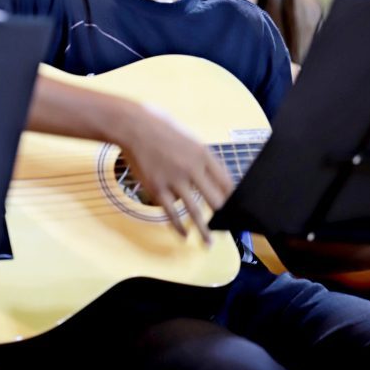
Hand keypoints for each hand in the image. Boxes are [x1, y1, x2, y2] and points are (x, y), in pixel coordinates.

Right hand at [117, 104, 233, 243]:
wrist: (134, 127)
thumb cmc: (162, 128)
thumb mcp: (190, 138)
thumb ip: (202, 157)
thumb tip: (215, 174)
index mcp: (204, 154)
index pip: (227, 183)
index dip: (233, 199)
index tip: (235, 210)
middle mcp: (192, 169)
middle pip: (216, 200)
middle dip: (223, 217)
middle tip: (227, 229)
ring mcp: (175, 180)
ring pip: (195, 212)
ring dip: (204, 231)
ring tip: (208, 243)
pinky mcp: (157, 188)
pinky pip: (171, 213)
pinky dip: (178, 227)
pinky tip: (183, 234)